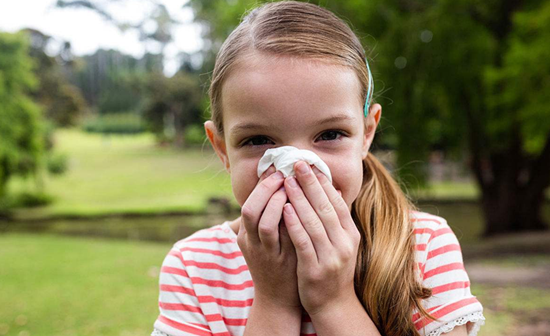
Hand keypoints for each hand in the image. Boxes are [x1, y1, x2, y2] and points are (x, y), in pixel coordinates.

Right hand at [237, 166, 299, 308]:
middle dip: (266, 188)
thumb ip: (273, 216)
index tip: (277, 169)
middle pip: (250, 208)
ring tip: (290, 186)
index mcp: (245, 233)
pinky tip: (297, 207)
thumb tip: (287, 187)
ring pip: (261, 220)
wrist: (278, 299)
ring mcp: (261, 252)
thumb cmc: (278, 261)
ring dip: (275, 200)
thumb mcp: (269, 238)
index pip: (248, 202)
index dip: (262, 184)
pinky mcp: (275, 261)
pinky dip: (286, 219)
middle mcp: (249, 241)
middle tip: (284, 173)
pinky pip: (278, 236)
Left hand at [282, 161, 360, 315]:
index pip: (337, 202)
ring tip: (288, 180)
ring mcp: (331, 257)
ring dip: (300, 198)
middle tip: (298, 163)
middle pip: (326, 207)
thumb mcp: (341, 242)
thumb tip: (331, 189)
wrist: (333, 304)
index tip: (311, 164)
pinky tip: (285, 208)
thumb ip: (336, 219)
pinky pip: (304, 241)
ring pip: (314, 221)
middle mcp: (344, 243)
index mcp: (351, 234)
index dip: (323, 182)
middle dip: (311, 183)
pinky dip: (294, 223)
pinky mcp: (315, 269)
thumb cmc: (333, 268)